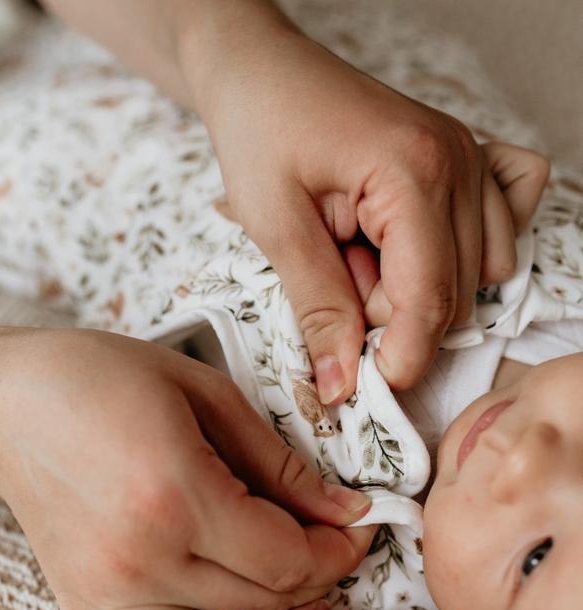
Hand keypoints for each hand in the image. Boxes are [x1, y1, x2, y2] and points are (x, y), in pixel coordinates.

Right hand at [0, 328, 373, 609]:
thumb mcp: (205, 393)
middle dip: (318, 584)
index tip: (354, 529)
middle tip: (329, 552)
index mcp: (177, 497)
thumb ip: (280, 463)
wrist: (5, 406)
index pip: (290, 560)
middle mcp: (141, 563)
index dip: (340, 551)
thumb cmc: (102, 380)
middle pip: (262, 608)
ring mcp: (105, 600)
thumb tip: (345, 513)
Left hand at [185, 21, 544, 393]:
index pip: (429, 302)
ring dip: (418, 289)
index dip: (397, 358)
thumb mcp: (273, 226)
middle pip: (453, 297)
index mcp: (413, 174)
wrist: (262, 70)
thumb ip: (317, 307)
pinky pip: (502, 227)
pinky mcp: (469, 161)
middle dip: (391, 316)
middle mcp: (458, 163)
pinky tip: (412, 243)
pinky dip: (463, 253)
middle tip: (335, 276)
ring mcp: (471, 158)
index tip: (356, 383)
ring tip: (359, 253)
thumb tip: (342, 385)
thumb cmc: (260, 130)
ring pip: (479, 275)